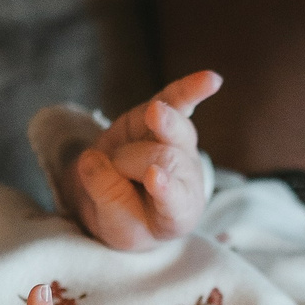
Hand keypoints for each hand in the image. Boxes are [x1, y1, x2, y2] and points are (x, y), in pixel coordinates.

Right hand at [56, 71, 221, 249]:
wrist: (124, 199)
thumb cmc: (125, 218)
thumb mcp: (113, 225)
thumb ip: (106, 197)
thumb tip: (92, 160)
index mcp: (178, 212)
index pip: (174, 199)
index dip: (164, 187)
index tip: (152, 176)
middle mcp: (186, 176)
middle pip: (164, 160)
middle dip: (128, 161)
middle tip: (111, 168)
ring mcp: (177, 145)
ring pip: (176, 129)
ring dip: (166, 122)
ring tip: (155, 114)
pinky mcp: (164, 118)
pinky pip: (180, 102)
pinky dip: (192, 90)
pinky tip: (211, 80)